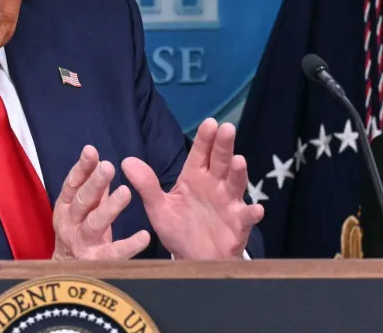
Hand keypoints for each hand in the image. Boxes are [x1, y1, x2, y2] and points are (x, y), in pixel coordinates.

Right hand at [51, 145, 150, 260]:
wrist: (66, 274)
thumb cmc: (80, 232)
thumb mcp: (85, 209)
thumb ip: (95, 189)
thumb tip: (103, 162)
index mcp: (66, 207)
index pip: (73, 184)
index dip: (81, 168)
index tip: (91, 151)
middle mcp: (70, 224)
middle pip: (82, 201)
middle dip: (95, 183)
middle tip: (108, 166)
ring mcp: (82, 243)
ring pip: (94, 224)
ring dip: (109, 208)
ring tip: (126, 192)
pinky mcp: (96, 262)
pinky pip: (113, 253)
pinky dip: (129, 245)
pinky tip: (144, 236)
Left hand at [122, 118, 263, 259]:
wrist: (192, 259)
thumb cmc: (179, 228)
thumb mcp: (159, 208)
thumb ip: (146, 185)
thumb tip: (126, 161)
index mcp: (195, 178)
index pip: (200, 154)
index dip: (205, 139)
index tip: (210, 123)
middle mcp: (215, 186)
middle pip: (221, 161)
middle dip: (224, 145)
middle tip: (227, 128)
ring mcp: (229, 203)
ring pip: (235, 184)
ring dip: (238, 173)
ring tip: (239, 161)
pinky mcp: (238, 225)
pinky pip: (246, 218)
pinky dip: (251, 213)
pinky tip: (256, 209)